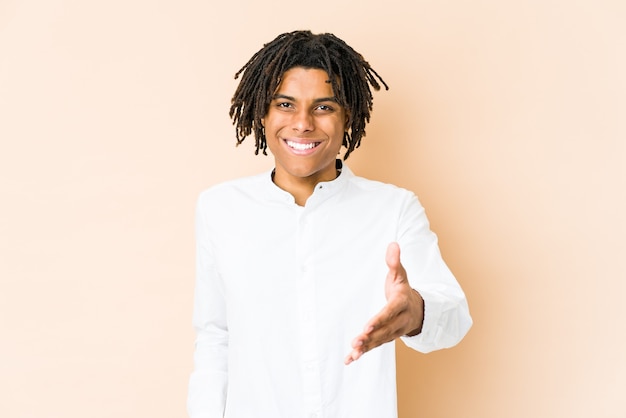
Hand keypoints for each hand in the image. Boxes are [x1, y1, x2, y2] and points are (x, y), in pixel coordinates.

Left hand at [344, 242, 423, 364]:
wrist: (418, 311)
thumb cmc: (403, 290)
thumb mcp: (401, 275)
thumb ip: (395, 262)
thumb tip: (393, 244)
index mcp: (401, 303)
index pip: (390, 312)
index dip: (380, 319)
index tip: (368, 326)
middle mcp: (399, 320)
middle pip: (384, 331)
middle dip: (370, 337)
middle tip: (356, 341)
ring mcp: (393, 332)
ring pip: (379, 341)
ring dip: (366, 347)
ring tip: (353, 352)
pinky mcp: (385, 338)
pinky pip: (374, 347)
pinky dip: (361, 354)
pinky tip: (349, 360)